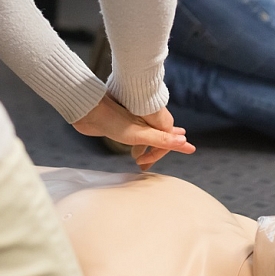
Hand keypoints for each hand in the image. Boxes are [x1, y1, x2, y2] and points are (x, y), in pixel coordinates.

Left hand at [72, 95, 194, 170]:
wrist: (89, 110)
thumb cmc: (114, 120)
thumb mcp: (140, 134)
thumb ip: (163, 139)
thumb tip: (185, 143)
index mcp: (156, 120)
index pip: (166, 141)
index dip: (156, 154)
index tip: (145, 165)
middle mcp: (148, 120)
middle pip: (160, 137)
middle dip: (160, 149)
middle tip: (156, 160)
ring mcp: (136, 121)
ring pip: (148, 136)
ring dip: (147, 147)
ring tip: (143, 158)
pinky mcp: (123, 123)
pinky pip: (136, 135)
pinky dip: (138, 143)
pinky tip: (134, 146)